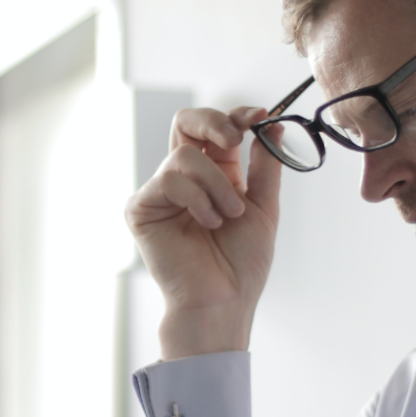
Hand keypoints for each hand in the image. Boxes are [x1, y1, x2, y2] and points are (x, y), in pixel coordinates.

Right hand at [124, 106, 281, 359]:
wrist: (223, 300)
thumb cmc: (241, 263)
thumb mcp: (263, 206)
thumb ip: (266, 164)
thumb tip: (273, 124)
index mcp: (216, 174)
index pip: (217, 129)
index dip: (236, 117)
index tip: (259, 117)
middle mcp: (186, 178)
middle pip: (186, 122)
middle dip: (213, 121)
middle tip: (234, 138)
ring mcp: (161, 192)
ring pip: (184, 154)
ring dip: (216, 183)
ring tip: (228, 215)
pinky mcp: (142, 208)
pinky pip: (168, 180)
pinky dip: (195, 199)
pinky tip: (206, 224)